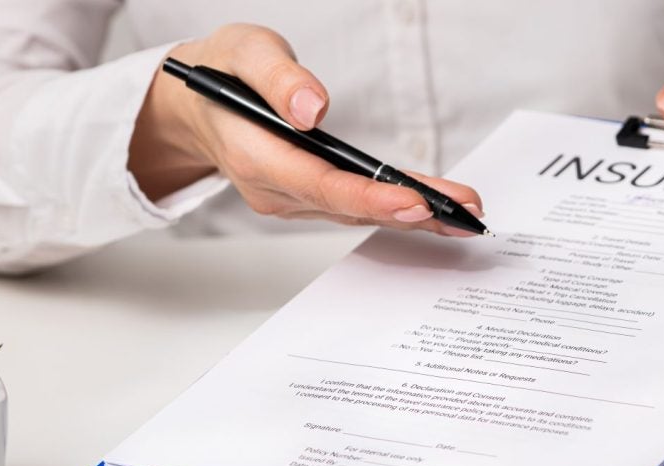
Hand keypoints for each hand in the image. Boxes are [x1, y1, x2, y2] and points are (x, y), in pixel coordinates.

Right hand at [128, 24, 481, 235]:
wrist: (199, 105)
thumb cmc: (222, 74)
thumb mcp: (243, 52)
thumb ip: (276, 78)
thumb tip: (312, 110)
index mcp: (256, 158)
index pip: (321, 185)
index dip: (370, 198)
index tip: (416, 202)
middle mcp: (275, 191)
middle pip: (349, 208)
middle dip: (409, 213)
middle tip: (463, 215)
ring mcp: (292, 200)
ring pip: (357, 214)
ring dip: (413, 216)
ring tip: (464, 214)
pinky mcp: (309, 199)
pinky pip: (355, 209)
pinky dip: (396, 210)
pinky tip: (436, 210)